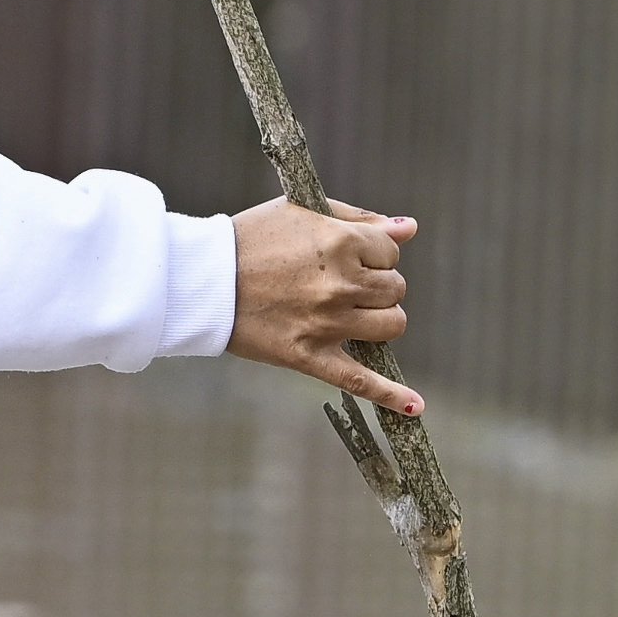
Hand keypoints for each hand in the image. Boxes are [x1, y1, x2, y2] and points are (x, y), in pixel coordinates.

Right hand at [230, 196, 418, 413]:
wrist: (203, 278)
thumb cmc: (251, 238)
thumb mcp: (303, 210)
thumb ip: (361, 218)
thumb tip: (410, 228)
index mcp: (340, 243)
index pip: (390, 253)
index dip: (373, 253)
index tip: (348, 255)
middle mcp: (339, 284)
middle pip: (394, 289)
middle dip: (376, 284)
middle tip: (342, 282)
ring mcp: (327, 324)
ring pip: (391, 326)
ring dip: (381, 318)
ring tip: (356, 313)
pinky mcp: (310, 357)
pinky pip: (361, 380)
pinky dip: (390, 395)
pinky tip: (414, 406)